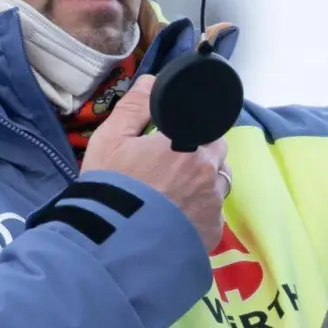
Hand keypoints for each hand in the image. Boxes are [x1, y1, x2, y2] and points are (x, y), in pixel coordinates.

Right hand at [81, 75, 228, 249]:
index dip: (195, 129)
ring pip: (218, 184)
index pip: (208, 124)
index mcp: (187, 142)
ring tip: (173, 195)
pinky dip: (199, 214)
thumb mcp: (111, 140)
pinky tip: (175, 219)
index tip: (178, 137)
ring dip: (204, 184)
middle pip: (216, 154)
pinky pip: (213, 215)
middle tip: (170, 166)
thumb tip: (152, 81)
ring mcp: (213, 204)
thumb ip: (135, 106)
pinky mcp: (212, 233)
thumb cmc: (110, 188)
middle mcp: (208, 171)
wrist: (112, 246)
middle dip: (201, 154)